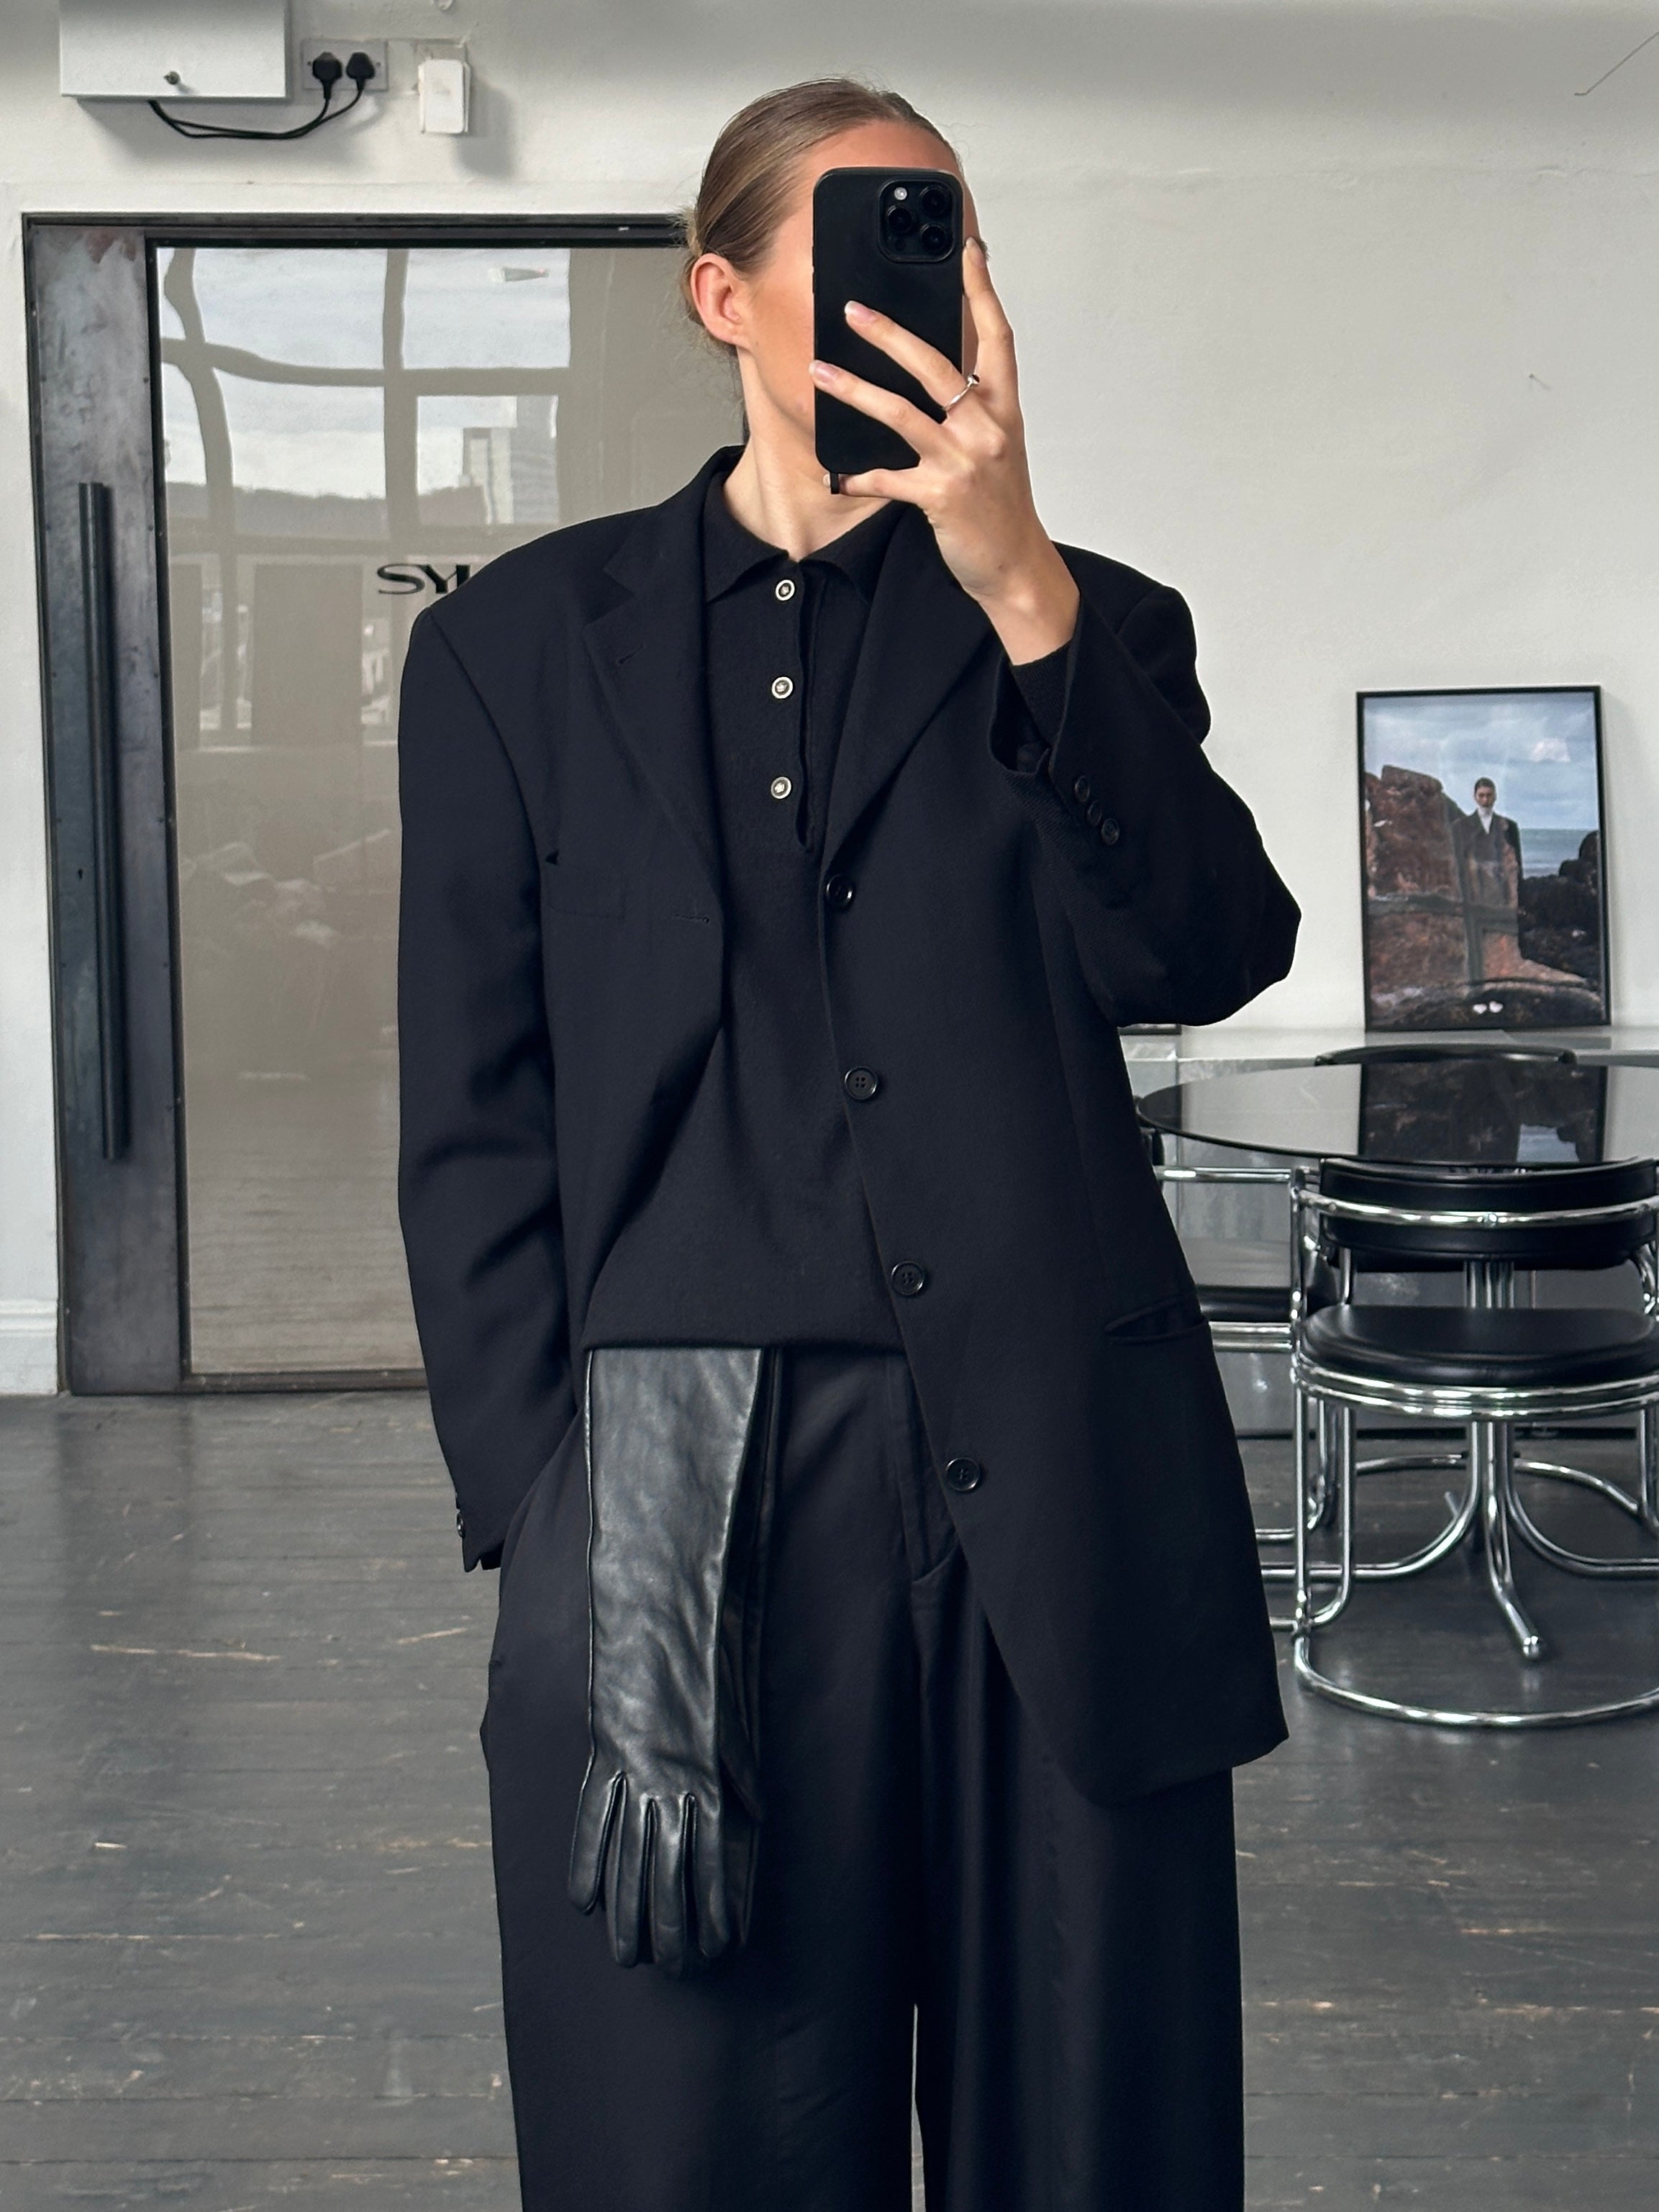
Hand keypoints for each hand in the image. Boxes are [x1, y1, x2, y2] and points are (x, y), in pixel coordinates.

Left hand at [808, 238, 1078, 664]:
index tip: (968, 250)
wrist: (1016, 564)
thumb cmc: (1003, 506)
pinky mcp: (940, 495)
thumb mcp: (997, 447)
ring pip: (901, 413)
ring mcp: (964, 461)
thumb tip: (933, 376)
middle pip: (935, 365)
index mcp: (1004, 409)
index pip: (998, 337)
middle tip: (853, 309)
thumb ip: (971, 410)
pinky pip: (888, 478)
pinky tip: (838, 474)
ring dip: (854, 389)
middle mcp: (987, 428)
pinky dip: (859, 475)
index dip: (983, 291)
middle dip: (889, 333)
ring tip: (820, 371)